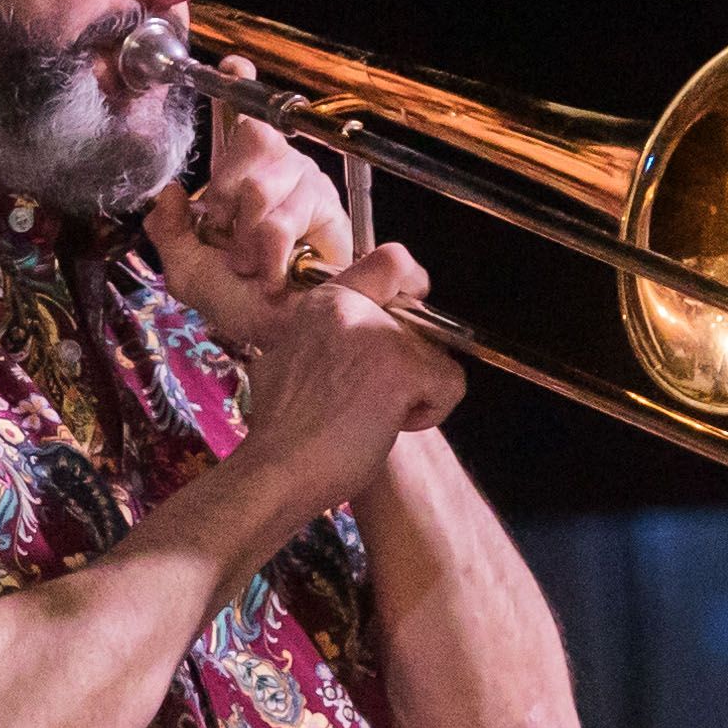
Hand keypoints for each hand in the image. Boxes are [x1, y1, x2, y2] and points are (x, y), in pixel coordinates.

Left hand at [146, 57, 357, 352]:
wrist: (282, 336)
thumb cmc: (240, 305)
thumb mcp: (189, 271)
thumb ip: (169, 231)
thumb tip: (168, 191)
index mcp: (242, 179)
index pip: (242, 121)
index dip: (237, 87)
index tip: (233, 63)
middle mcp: (280, 174)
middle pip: (252, 142)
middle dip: (230, 199)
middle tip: (231, 244)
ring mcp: (310, 189)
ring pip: (267, 183)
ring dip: (252, 235)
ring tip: (254, 267)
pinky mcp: (334, 213)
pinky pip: (297, 208)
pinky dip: (276, 246)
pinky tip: (279, 269)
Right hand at [237, 245, 465, 514]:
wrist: (277, 468)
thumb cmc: (281, 431)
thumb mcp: (288, 358)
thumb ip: (325, 337)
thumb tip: (346, 344)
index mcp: (324, 302)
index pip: (391, 259)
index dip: (413, 284)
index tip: (411, 309)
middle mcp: (352, 307)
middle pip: (421, 318)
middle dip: (412, 359)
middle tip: (381, 394)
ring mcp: (379, 335)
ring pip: (438, 354)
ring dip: (419, 390)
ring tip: (378, 416)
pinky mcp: (402, 369)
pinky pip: (451, 383)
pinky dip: (433, 411)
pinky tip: (393, 426)